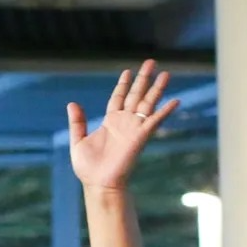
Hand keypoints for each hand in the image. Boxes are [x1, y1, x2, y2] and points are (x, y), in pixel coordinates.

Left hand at [68, 60, 176, 189]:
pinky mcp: (140, 137)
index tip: (127, 71)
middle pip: (135, 95)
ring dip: (157, 89)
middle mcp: (124, 122)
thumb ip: (77, 122)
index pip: (118, 97)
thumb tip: (72, 103)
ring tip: (166, 73)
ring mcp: (133, 128)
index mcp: (110, 121)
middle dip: (143, 79)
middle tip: (151, 62)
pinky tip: (175, 101)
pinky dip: (164, 111)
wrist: (98, 184)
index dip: (123, 84)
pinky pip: (154, 121)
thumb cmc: (88, 168)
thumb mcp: (77, 141)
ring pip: (147, 103)